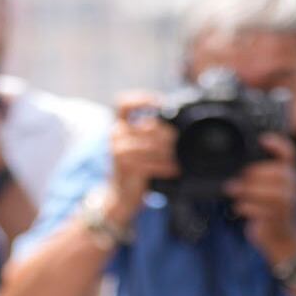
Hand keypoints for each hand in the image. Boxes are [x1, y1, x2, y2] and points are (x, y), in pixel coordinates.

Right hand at [107, 91, 177, 222]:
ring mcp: (119, 151)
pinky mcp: (125, 166)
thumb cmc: (134, 169)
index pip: (124, 104)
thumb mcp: (139, 148)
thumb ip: (148, 133)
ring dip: (169, 153)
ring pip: (153, 146)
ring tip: (178, 159)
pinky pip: (152, 163)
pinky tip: (174, 170)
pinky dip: (166, 167)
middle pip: (149, 126)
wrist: (120, 196)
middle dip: (168, 136)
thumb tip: (173, 127)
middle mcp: (116, 135)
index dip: (142, 99)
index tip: (159, 104)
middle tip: (180, 142)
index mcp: (119, 126)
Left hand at [225, 134, 295, 268]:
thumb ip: (259, 175)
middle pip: (277, 172)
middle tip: (239, 177)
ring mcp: (287, 204)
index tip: (261, 140)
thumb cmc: (272, 210)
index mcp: (289, 174)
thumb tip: (236, 165)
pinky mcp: (277, 219)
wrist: (282, 239)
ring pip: (271, 193)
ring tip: (233, 190)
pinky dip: (246, 208)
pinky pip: (262, 211)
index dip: (278, 144)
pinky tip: (238, 207)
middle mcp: (292, 186)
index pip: (290, 153)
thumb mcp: (268, 189)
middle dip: (254, 173)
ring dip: (248, 190)